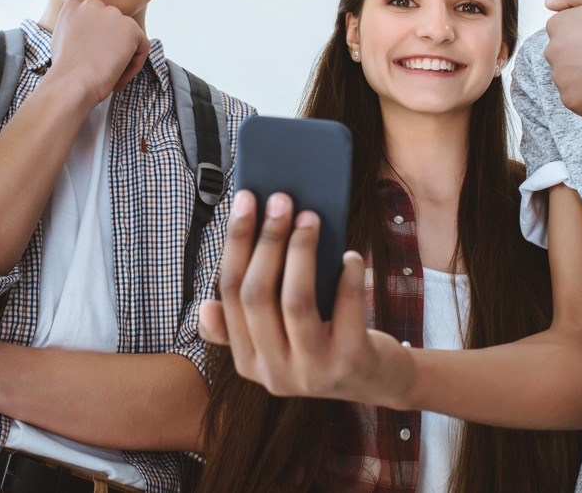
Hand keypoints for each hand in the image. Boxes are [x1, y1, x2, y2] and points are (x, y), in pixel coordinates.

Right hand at [49, 0, 149, 101]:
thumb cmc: (64, 71)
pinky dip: (135, 65)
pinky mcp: (131, 27)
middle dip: (111, 48)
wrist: (71, 83)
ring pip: (128, 37)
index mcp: (73, 5)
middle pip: (112, 26)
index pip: (94, 20)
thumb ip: (77, 31)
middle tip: (102, 71)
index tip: (91, 61)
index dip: (96, 43)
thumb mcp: (62, 41)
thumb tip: (92, 36)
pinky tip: (119, 79)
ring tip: (110, 79)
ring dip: (123, 58)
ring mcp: (112, 13)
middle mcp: (92, 4)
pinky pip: (142, 46)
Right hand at [199, 191, 412, 406]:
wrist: (377, 380)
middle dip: (267, 240)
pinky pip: (346, 309)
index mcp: (247, 359)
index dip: (235, 243)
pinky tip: (350, 256)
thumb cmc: (324, 341)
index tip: (245, 201)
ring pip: (295, 301)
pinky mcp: (349, 363)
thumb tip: (205, 305)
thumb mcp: (279, 338)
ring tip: (310, 218)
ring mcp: (312, 372)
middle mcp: (273, 373)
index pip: (229, 293)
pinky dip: (348, 276)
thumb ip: (246, 321)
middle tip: (281, 200)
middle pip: (256, 295)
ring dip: (301, 251)